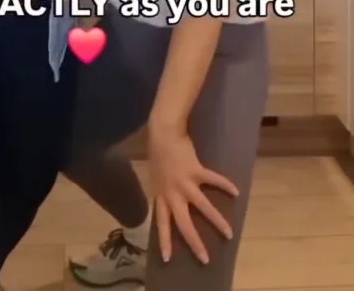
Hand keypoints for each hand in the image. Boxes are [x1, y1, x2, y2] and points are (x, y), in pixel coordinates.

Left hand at [148, 126, 238, 264]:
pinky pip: (213, 180)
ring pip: (202, 207)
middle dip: (194, 242)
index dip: (164, 240)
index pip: (161, 223)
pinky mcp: (196, 170)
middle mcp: (172, 193)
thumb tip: (170, 203)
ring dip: (216, 221)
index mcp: (161, 195)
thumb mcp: (156, 177)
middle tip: (205, 258)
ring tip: (229, 233)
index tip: (168, 259)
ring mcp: (184, 183)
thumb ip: (163, 192)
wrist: (163, 133)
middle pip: (183, 223)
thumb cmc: (159, 153)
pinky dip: (224, 185)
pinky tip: (236, 192)